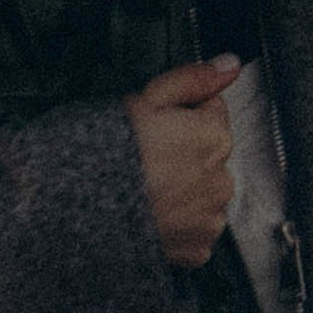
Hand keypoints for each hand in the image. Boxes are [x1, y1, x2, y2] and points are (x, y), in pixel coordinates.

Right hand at [129, 53, 241, 267]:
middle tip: (148, 160)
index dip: (183, 115)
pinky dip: (181, 224)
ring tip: (148, 190)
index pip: (213, 112)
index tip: (159, 126)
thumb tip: (232, 64)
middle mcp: (222, 179)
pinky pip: (197, 229)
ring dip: (187, 190)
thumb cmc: (109, 154)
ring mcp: (210, 218)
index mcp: (214, 137)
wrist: (80, 213)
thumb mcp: (147, 100)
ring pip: (206, 193)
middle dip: (188, 153)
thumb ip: (194, 80)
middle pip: (211, 155)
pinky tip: (154, 214)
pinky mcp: (198, 249)